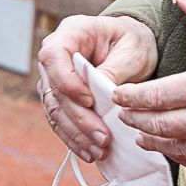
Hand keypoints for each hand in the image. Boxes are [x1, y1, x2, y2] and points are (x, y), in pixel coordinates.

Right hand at [34, 13, 157, 163]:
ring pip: (54, 110)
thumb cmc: (132, 42)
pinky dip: (74, 139)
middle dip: (78, 118)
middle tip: (103, 138)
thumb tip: (101, 95)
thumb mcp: (132, 50)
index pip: (54, 57)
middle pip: (54, 90)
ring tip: (100, 151)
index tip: (90, 101)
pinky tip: (89, 152)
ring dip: (76, 134)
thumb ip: (114, 70)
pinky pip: (60, 121)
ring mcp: (52, 78)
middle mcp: (54, 56)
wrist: (131, 47)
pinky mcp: (59, 98)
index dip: (67, 82)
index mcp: (70, 33)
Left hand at [112, 0, 185, 177]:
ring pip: (183, 151)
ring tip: (140, 135)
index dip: (136, 96)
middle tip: (122, 116)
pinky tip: (174, 151)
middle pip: (166, 126)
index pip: (165, 94)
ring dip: (156, 143)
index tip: (119, 94)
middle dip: (138, 121)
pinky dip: (184, 160)